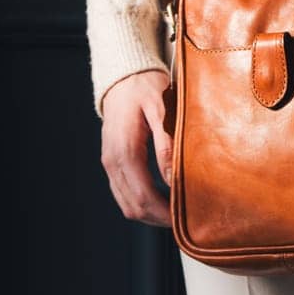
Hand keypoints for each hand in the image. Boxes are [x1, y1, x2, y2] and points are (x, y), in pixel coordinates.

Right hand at [99, 69, 173, 226]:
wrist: (122, 76)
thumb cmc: (144, 87)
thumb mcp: (161, 109)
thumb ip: (166, 144)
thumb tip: (173, 178)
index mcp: (124, 151)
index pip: (143, 196)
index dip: (163, 212)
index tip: (184, 217)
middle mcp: (112, 161)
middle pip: (133, 206)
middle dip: (158, 218)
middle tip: (184, 218)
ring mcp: (109, 163)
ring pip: (126, 204)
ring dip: (149, 213)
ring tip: (175, 210)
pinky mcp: (111, 161)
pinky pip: (123, 192)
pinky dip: (140, 202)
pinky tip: (161, 197)